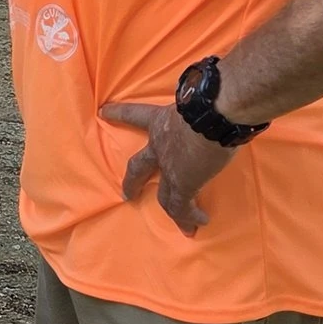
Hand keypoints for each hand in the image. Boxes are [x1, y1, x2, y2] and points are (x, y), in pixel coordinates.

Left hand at [101, 101, 236, 236]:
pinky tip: (197, 224)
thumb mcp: (194, 100)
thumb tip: (218, 99)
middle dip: (133, 181)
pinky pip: (182, 207)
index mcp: (161, 121)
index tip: (104, 112)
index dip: (119, 113)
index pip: (136, 115)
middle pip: (138, 166)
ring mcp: (169, 167)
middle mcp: (160, 146)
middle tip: (126, 194)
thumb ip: (198, 103)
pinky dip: (189, 217)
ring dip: (171, 209)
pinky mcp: (183, 183)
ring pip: (165, 195)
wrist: (212, 112)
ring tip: (180, 223)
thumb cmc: (208, 99)